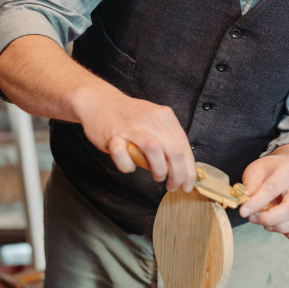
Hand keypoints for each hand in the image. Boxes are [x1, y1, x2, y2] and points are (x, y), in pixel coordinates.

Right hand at [73, 86, 196, 192]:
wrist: (100, 102)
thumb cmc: (130, 117)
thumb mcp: (155, 121)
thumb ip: (168, 140)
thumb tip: (182, 167)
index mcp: (164, 116)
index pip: (183, 145)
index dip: (189, 169)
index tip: (188, 184)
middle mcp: (150, 119)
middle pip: (173, 151)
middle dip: (178, 174)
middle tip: (173, 185)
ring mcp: (131, 126)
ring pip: (154, 149)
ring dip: (159, 170)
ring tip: (158, 177)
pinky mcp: (112, 135)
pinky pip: (122, 155)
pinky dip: (128, 166)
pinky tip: (129, 166)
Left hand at [239, 145, 288, 242]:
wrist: (283, 171)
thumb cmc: (268, 172)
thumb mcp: (255, 171)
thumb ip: (250, 185)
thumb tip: (246, 199)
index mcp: (288, 172)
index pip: (273, 188)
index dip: (256, 203)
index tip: (243, 211)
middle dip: (269, 219)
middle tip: (253, 218)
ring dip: (279, 227)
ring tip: (264, 223)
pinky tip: (278, 227)